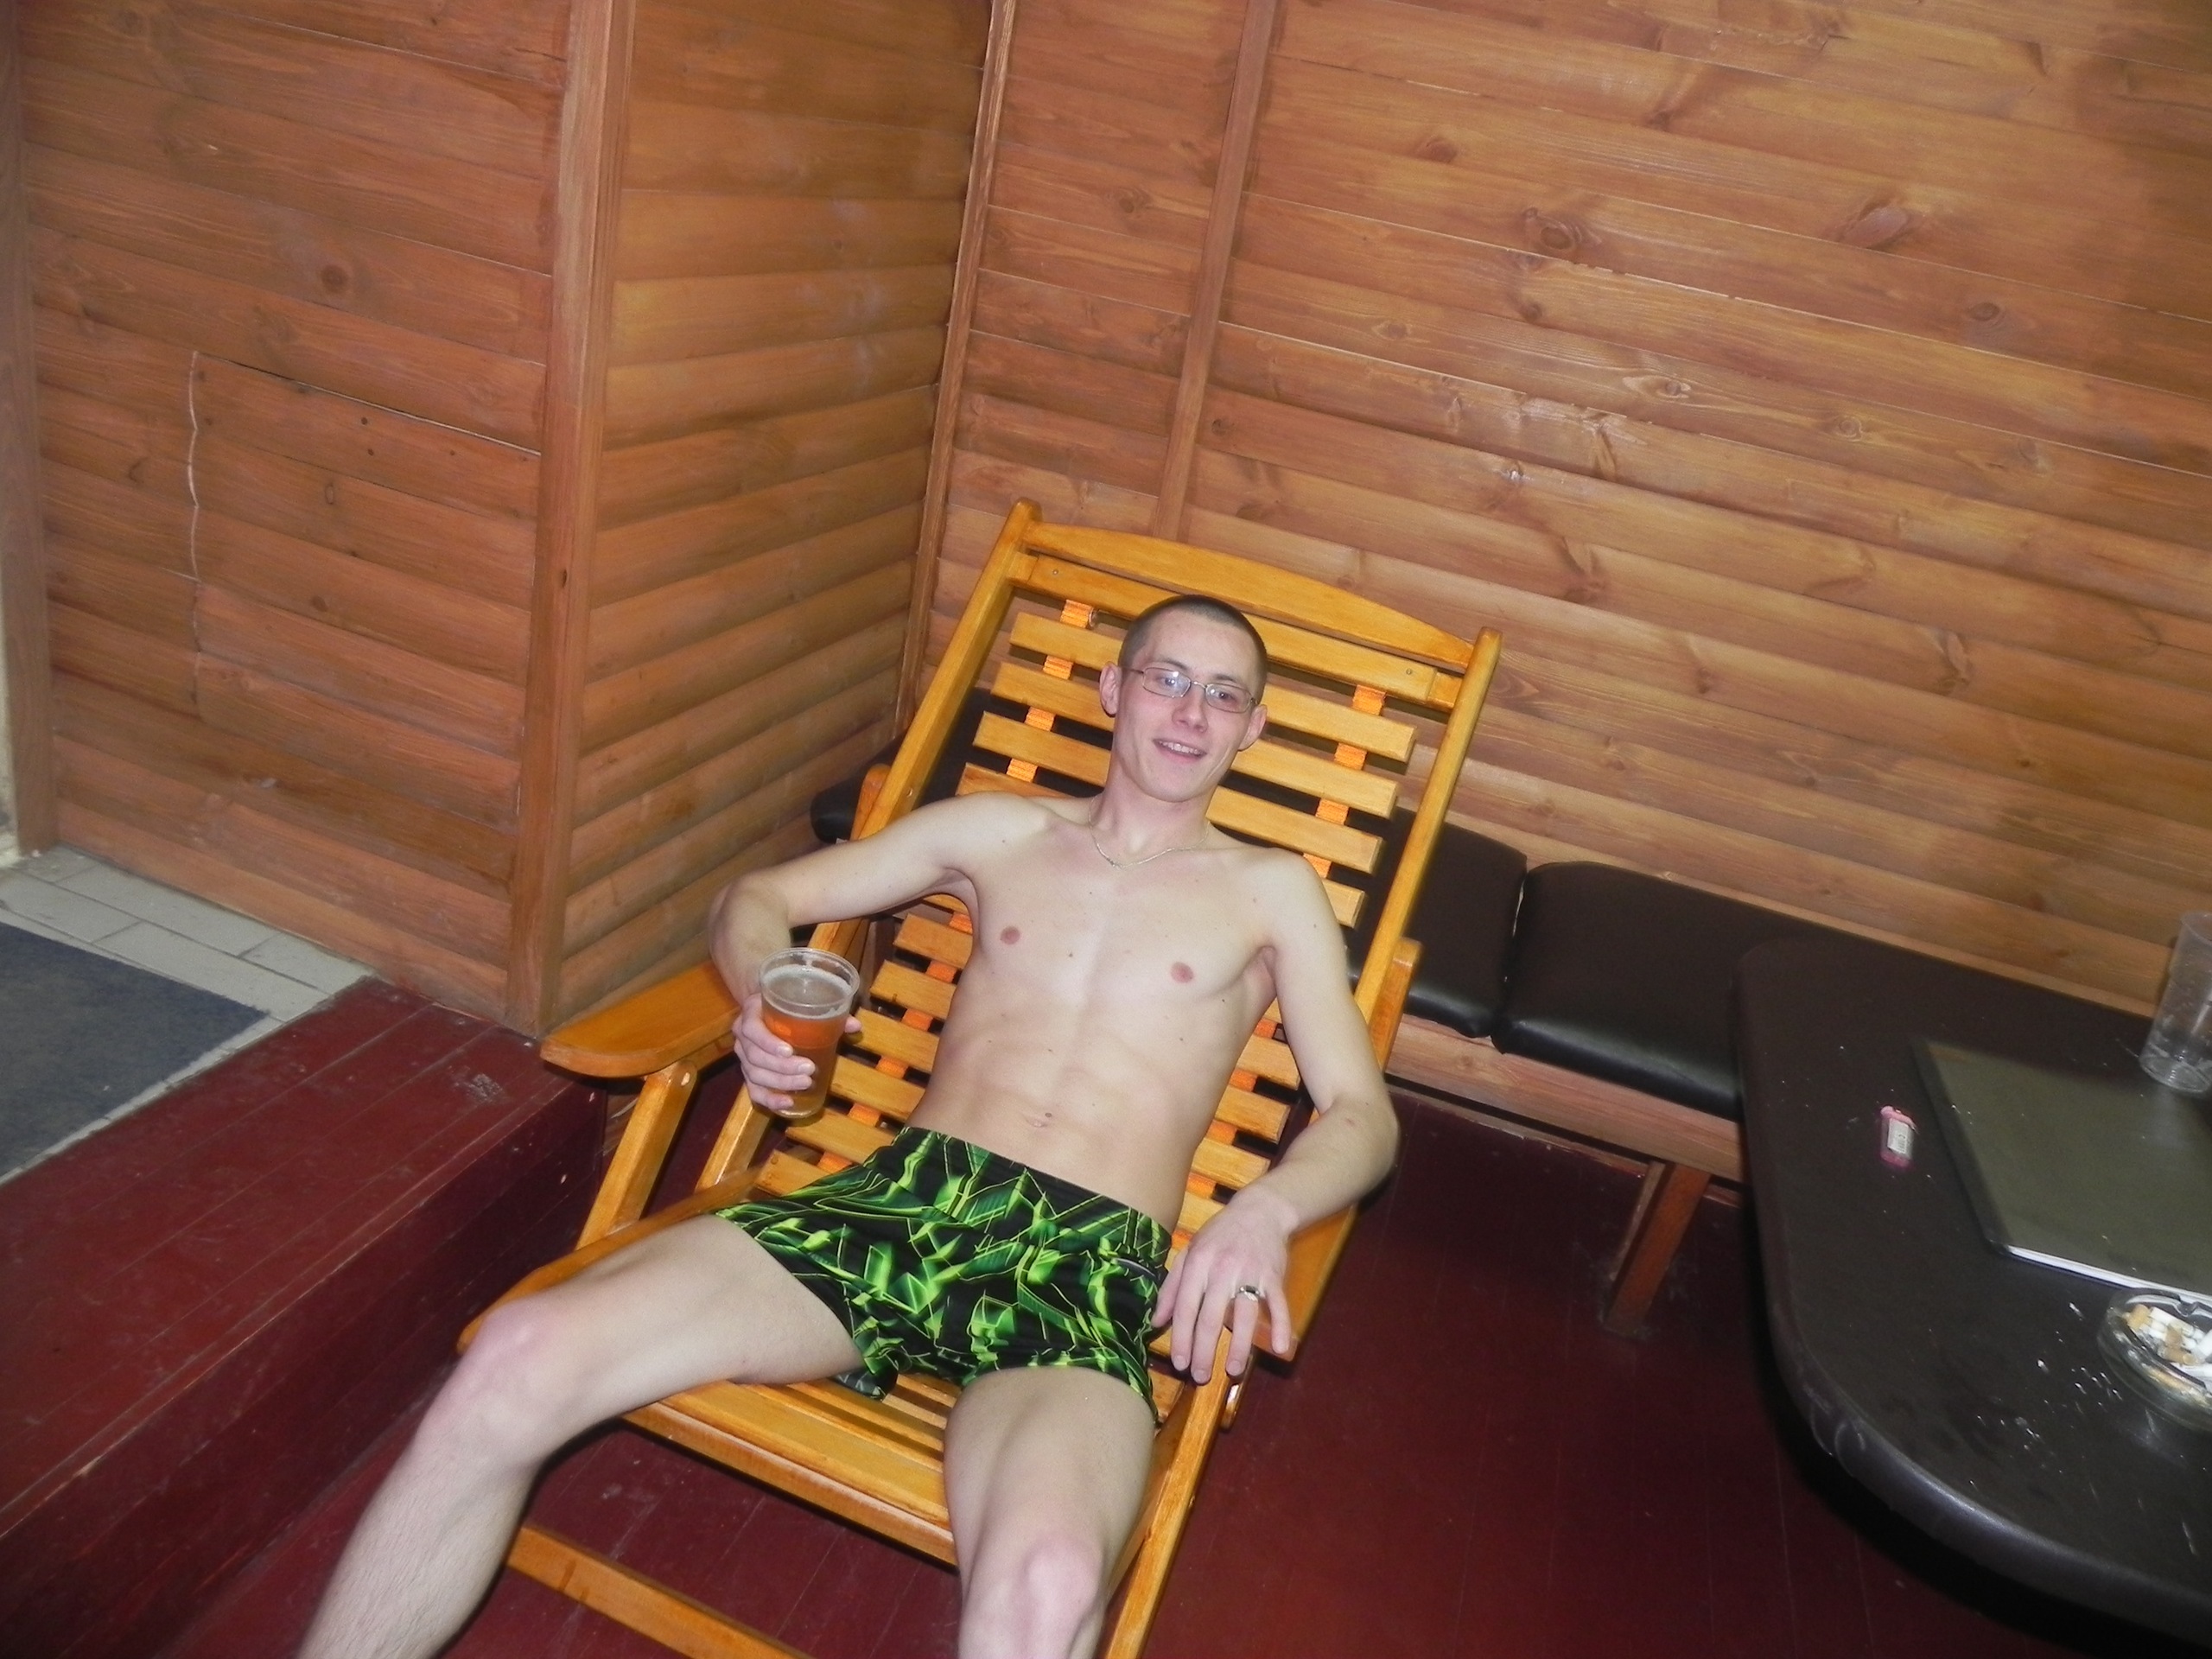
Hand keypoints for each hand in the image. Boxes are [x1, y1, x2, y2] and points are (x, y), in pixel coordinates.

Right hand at [733, 993, 858, 1114]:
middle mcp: (742, 1038)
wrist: (766, 1010)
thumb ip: (828, 1013)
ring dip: (780, 1083)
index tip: (789, 1050)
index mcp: (751, 1014)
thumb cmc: (785, 1006)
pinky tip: (787, 1102)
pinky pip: (754, 1091)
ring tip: (805, 1083)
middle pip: (755, 1057)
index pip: (752, 1030)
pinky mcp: (748, 1075)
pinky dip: (770, 1099)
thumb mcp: (801, 1004)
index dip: (768, 1042)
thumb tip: (855, 1026)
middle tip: (809, 1069)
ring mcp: (743, 1058)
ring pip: (755, 1075)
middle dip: (782, 1067)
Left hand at [1154, 1184, 1298, 1382]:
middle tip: (1200, 1376)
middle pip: (1211, 1317)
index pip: (1186, 1307)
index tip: (1179, 1363)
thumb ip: (1171, 1287)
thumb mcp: (1190, 1252)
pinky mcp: (1274, 1276)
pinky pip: (1278, 1304)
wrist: (1260, 1210)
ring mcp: (1251, 1273)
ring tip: (1233, 1371)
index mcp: (1198, 1264)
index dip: (1181, 1337)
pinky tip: (1279, 1348)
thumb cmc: (1219, 1234)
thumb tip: (1156, 1321)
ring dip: (1240, 1345)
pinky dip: (1282, 1325)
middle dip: (1204, 1350)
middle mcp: (1222, 1270)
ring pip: (1244, 1314)